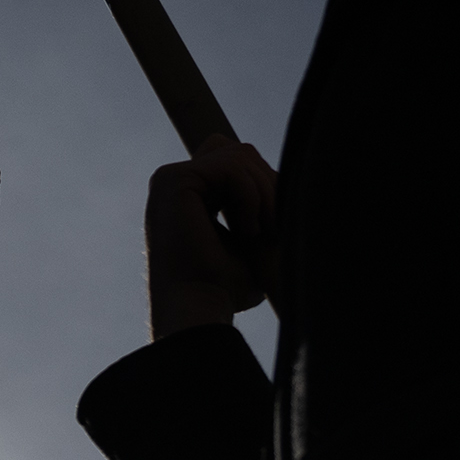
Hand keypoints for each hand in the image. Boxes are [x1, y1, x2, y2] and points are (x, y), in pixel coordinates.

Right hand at [144, 143, 278, 338]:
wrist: (199, 307)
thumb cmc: (223, 289)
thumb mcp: (249, 243)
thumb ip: (258, 209)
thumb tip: (289, 187)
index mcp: (188, 194)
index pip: (235, 159)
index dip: (262, 183)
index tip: (268, 225)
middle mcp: (175, 182)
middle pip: (240, 152)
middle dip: (267, 184)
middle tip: (271, 227)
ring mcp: (171, 178)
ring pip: (240, 156)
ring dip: (263, 193)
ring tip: (260, 231)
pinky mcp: (175, 180)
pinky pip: (231, 167)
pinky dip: (251, 196)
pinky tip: (247, 229)